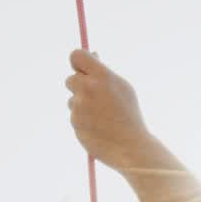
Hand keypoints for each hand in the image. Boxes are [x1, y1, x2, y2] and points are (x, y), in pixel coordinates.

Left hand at [65, 49, 153, 170]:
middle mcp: (88, 88)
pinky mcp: (75, 122)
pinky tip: (98, 127)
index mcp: (102, 76)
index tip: (81, 68)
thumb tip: (92, 55)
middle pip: (70, 79)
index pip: (77, 56)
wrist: (130, 146)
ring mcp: (80, 106)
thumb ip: (104, 72)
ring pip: (72, 100)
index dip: (78, 61)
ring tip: (102, 117)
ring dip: (82, 106)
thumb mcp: (122, 88)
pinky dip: (83, 121)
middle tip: (95, 97)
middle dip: (79, 86)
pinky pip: (74, 116)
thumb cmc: (129, 115)